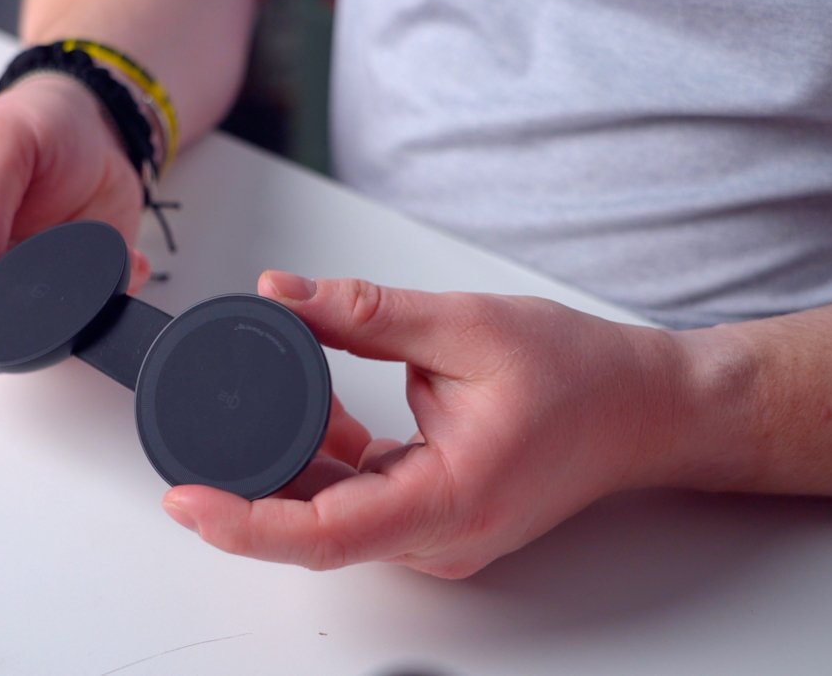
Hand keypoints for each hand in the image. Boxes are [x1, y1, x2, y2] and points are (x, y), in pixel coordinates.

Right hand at [0, 75, 150, 354]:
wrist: (96, 127)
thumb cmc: (32, 124)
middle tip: (3, 328)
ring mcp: (8, 281)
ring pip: (12, 334)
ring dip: (48, 330)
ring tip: (76, 296)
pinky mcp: (59, 289)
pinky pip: (81, 319)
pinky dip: (107, 305)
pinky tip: (128, 269)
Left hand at [162, 271, 692, 577]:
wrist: (645, 410)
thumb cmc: (582, 376)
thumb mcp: (466, 326)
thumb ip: (362, 313)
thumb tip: (280, 294)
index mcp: (450, 501)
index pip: (323, 535)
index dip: (244, 524)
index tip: (186, 501)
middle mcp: (438, 537)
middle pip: (313, 529)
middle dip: (245, 486)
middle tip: (191, 434)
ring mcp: (435, 534)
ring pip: (331, 515)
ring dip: (286, 465)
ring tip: (264, 399)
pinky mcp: (433, 517)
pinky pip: (357, 501)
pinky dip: (325, 462)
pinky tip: (316, 411)